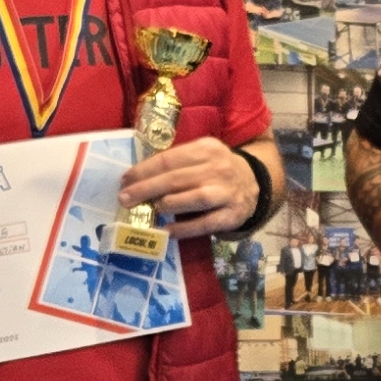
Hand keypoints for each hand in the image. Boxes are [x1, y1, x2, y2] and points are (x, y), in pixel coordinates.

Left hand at [120, 136, 262, 235]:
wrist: (256, 184)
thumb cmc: (217, 171)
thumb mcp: (202, 156)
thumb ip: (176, 164)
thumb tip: (138, 179)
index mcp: (206, 149)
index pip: (169, 159)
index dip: (144, 170)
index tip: (125, 180)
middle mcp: (218, 168)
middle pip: (177, 178)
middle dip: (146, 189)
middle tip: (125, 199)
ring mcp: (227, 192)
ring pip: (194, 197)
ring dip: (167, 204)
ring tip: (150, 210)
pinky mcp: (232, 215)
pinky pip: (205, 223)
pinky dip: (184, 228)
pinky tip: (166, 231)